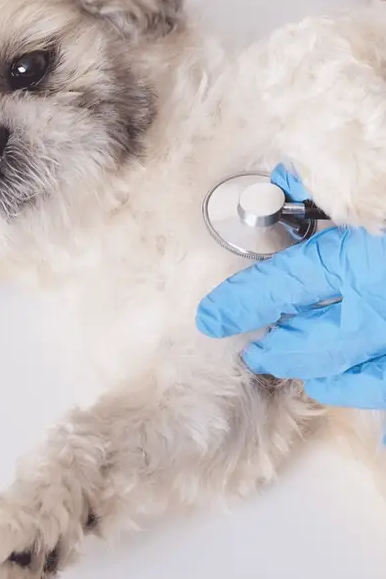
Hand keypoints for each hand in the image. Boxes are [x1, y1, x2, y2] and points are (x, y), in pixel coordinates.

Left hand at [197, 165, 385, 408]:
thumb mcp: (378, 192)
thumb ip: (332, 192)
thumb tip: (287, 179)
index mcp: (362, 262)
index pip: (282, 285)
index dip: (241, 301)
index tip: (210, 317)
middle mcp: (379, 314)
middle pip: (303, 346)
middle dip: (274, 347)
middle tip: (258, 346)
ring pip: (340, 380)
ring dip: (315, 370)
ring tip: (300, 363)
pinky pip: (382, 399)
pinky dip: (365, 396)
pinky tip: (359, 391)